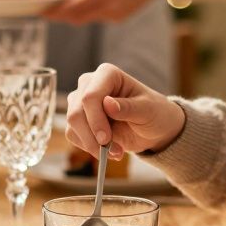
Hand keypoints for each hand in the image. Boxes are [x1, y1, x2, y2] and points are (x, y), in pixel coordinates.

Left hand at [43, 0, 167, 23]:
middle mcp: (107, 8)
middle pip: (75, 18)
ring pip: (85, 18)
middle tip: (46, 7)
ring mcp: (114, 15)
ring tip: (64, 1)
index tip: (39, 10)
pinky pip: (97, 15)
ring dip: (73, 11)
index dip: (52, 12)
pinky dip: (88, 9)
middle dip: (60, 14)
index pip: (69, 9)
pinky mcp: (119, 18)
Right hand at [65, 63, 183, 158]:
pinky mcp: (79, 119)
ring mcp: (80, 101)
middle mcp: (89, 84)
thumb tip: (107, 103)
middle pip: (76, 113)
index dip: (95, 120)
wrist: (153, 129)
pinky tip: (109, 150)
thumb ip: (128, 107)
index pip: (90, 96)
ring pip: (72, 125)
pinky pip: (73, 135)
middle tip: (113, 151)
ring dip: (92, 145)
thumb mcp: (148, 111)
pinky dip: (90, 147)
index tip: (106, 139)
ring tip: (116, 152)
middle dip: (93, 137)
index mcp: (107, 74)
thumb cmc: (153, 113)